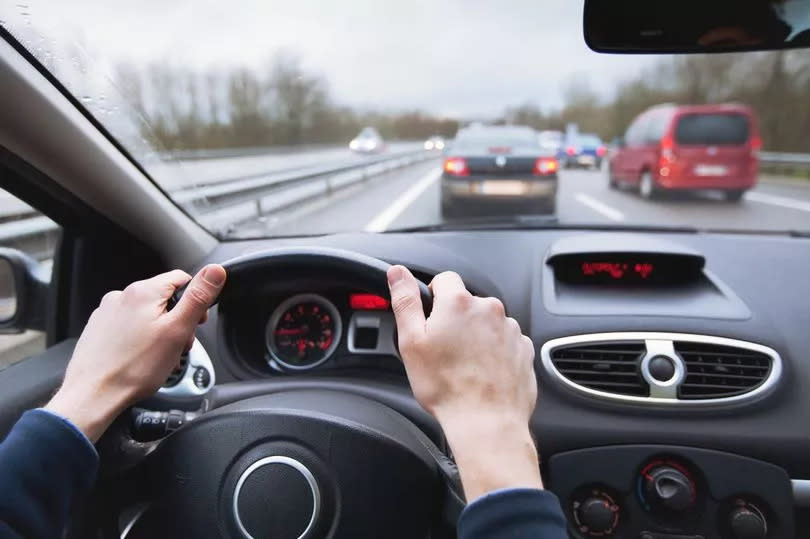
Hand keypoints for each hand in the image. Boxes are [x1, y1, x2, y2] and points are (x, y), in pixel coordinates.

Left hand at [45, 264, 226, 441]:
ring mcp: (108, 313)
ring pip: (147, 315)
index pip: (182, 279)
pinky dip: (140, 339)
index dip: (196, 301)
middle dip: (177, 321)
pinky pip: (129, 327)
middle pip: (164, 299)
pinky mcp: (99, 329)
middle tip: (178, 346)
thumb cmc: (134, 368)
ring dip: (160, 332)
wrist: (93, 395)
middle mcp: (122, 296)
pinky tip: (141, 358)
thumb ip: (198, 297)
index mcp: (143, 291)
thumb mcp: (178, 330)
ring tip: (159, 357)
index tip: (196, 323)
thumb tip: (215, 271)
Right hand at [387, 265, 541, 501]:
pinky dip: (494, 352)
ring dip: (476, 336)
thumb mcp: (411, 342)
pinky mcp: (523, 349)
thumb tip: (398, 273)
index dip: (433, 297)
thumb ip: (405, 301)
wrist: (487, 422)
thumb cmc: (447, 387)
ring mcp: (510, 329)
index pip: (445, 279)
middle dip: (455, 321)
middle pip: (467, 303)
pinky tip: (482, 373)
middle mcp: (489, 309)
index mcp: (459, 302)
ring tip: (464, 366)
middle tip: (443, 351)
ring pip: (486, 323)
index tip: (430, 320)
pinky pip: (505, 342)